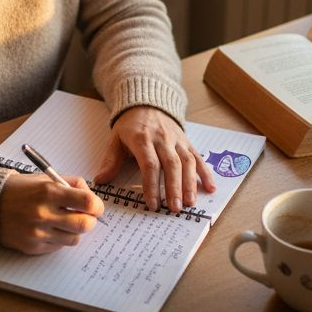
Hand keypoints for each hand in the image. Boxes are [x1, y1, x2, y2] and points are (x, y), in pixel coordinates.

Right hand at [0, 173, 104, 254]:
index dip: (97, 205)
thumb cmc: (20, 190)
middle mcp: (43, 214)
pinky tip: (50, 229)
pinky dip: (59, 238)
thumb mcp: (44, 179)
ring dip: (74, 231)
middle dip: (90, 221)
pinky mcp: (33, 247)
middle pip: (84, 225)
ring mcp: (38, 233)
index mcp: (48, 192)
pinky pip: (58, 247)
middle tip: (86, 217)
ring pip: (74, 239)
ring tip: (65, 222)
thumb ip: (70, 184)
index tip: (96, 206)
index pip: (87, 202)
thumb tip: (92, 198)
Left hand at [95, 106, 216, 213]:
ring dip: (190, 183)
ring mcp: (177, 140)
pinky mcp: (186, 141)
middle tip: (174, 209)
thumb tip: (100, 180)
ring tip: (190, 203)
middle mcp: (163, 139)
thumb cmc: (130, 125)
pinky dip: (205, 172)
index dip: (151, 185)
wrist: (146, 102)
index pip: (149, 164)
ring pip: (187, 161)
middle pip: (171, 165)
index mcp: (142, 139)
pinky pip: (198, 157)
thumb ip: (110, 160)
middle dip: (174, 188)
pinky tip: (210, 187)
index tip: (152, 204)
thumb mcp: (115, 139)